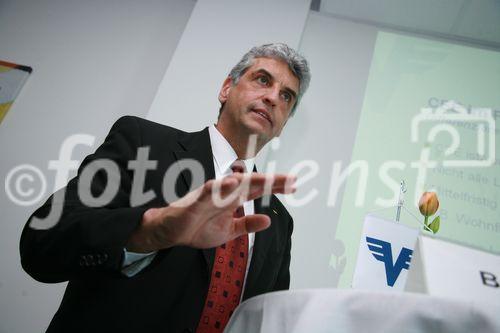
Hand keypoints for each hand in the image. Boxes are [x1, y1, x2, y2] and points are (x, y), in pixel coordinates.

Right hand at [126, 173, 295, 251]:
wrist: (170, 233)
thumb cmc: (197, 228)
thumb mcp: (228, 231)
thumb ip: (247, 225)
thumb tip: (267, 221)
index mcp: (232, 200)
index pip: (257, 190)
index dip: (275, 187)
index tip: (294, 184)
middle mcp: (224, 194)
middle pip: (250, 184)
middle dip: (270, 181)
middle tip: (290, 179)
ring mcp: (210, 197)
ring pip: (232, 185)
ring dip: (250, 181)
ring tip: (268, 179)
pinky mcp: (195, 203)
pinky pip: (208, 193)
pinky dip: (219, 188)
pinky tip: (231, 183)